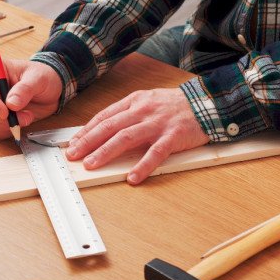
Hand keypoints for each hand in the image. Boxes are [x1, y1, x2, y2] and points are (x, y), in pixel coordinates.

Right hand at [0, 59, 61, 139]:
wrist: (52, 91)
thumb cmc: (44, 77)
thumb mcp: (38, 78)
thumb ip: (25, 89)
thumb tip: (11, 104)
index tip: (5, 113)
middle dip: (4, 118)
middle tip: (24, 116)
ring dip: (8, 125)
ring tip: (27, 117)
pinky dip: (8, 132)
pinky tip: (20, 123)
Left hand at [65, 88, 209, 184]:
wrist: (206, 102)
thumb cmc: (174, 106)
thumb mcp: (147, 102)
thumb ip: (126, 115)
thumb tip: (102, 130)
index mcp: (134, 102)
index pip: (104, 117)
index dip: (86, 131)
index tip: (72, 143)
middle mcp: (142, 111)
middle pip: (109, 127)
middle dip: (88, 142)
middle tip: (73, 155)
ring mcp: (157, 123)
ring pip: (126, 138)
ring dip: (106, 152)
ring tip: (92, 165)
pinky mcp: (173, 136)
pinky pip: (156, 152)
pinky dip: (143, 165)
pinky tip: (132, 177)